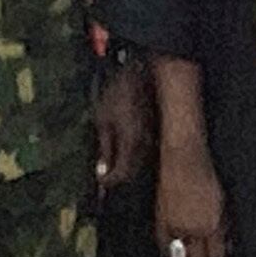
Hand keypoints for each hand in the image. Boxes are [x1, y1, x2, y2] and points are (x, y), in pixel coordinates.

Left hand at [93, 66, 151, 193]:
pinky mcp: (155, 133)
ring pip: (140, 164)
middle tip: (104, 173)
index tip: (100, 181)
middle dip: (117, 176)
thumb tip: (102, 172)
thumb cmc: (118, 94)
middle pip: (133, 173)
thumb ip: (104, 149)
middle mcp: (146, 145)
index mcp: (131, 144)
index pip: (122, 176)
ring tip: (112, 160)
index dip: (108, 182)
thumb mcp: (103, 120)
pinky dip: (133, 156)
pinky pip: (144, 152)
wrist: (141, 73)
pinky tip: (123, 147)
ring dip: (126, 166)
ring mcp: (153, 139)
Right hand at [155, 145, 227, 256]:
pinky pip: (164, 243)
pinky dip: (167, 253)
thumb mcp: (224, 203)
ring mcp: (175, 225)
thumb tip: (228, 248)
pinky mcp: (161, 218)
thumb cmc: (207, 176)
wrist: (183, 158)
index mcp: (213, 225)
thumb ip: (225, 228)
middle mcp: (194, 229)